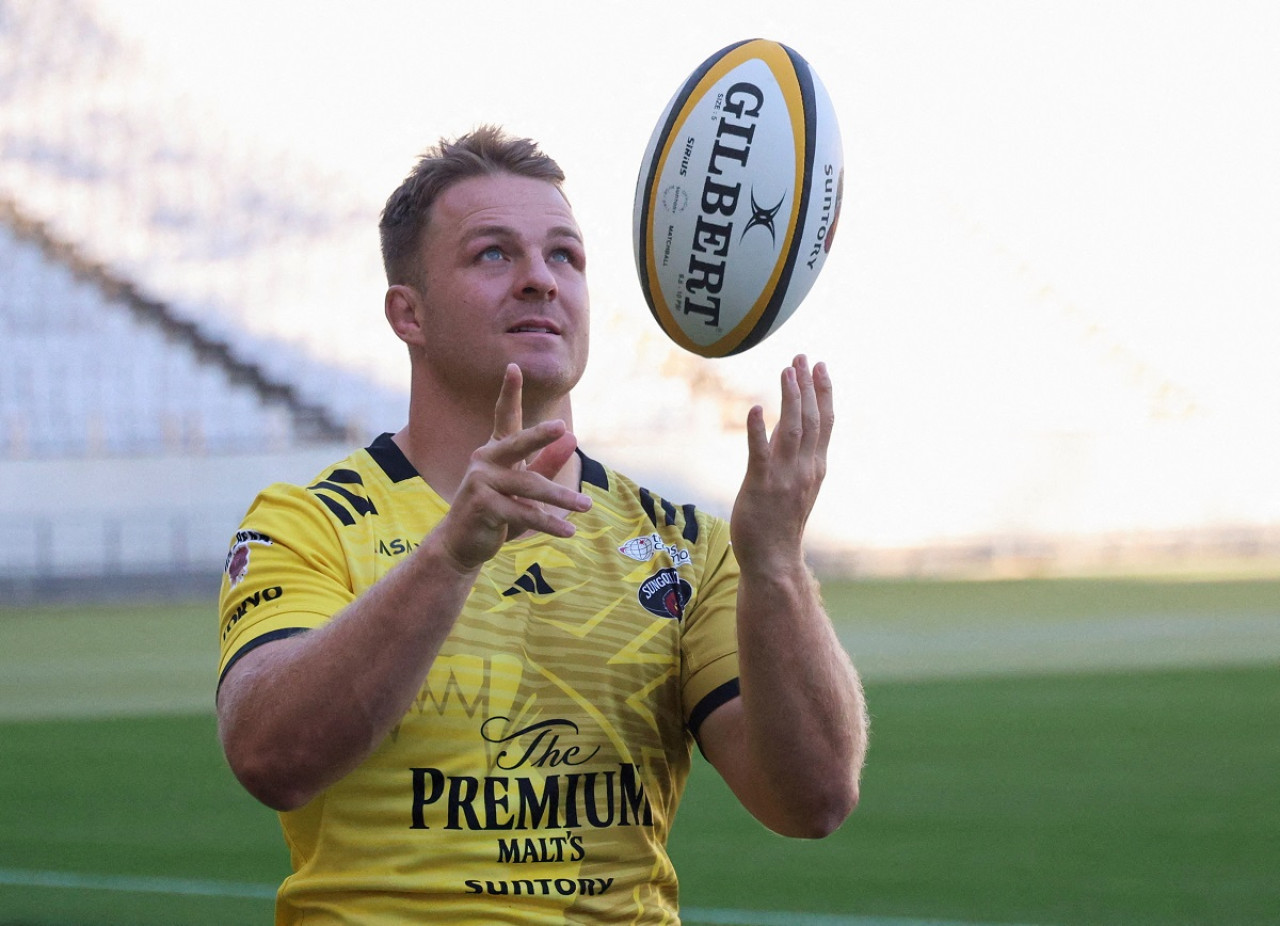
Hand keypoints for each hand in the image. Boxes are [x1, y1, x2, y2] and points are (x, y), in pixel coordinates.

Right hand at [435, 364, 590, 571]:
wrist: (463, 543)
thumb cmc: (497, 510)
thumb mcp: (527, 488)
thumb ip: (548, 463)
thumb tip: (572, 438)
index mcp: (496, 450)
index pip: (504, 417)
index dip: (509, 392)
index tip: (513, 367)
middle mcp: (485, 460)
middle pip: (517, 444)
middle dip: (539, 435)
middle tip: (562, 427)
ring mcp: (481, 482)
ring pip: (530, 487)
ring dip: (561, 498)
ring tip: (586, 506)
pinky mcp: (483, 506)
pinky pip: (523, 513)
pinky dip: (547, 523)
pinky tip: (567, 532)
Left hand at [730, 355, 833, 574]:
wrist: (774, 560)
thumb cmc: (780, 521)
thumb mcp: (793, 482)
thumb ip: (790, 452)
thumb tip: (783, 420)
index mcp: (815, 467)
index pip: (825, 422)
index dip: (824, 391)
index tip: (820, 365)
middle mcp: (805, 469)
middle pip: (812, 420)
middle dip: (809, 386)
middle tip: (802, 356)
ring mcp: (784, 478)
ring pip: (792, 430)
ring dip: (791, 399)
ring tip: (787, 371)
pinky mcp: (761, 487)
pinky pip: (760, 454)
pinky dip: (759, 430)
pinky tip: (757, 408)